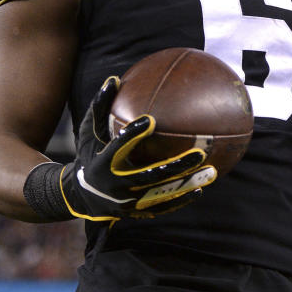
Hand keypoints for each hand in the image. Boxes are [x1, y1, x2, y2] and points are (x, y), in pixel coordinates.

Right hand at [59, 76, 215, 220]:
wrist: (80, 196)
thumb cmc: (89, 153)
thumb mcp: (88, 131)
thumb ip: (100, 107)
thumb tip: (114, 79)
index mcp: (102, 164)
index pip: (118, 148)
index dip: (132, 135)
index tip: (150, 120)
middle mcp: (115, 186)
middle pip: (149, 176)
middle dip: (176, 166)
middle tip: (200, 153)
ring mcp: (126, 202)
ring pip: (161, 194)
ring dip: (187, 184)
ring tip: (211, 173)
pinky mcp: (135, 212)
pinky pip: (161, 207)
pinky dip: (180, 200)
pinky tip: (200, 190)